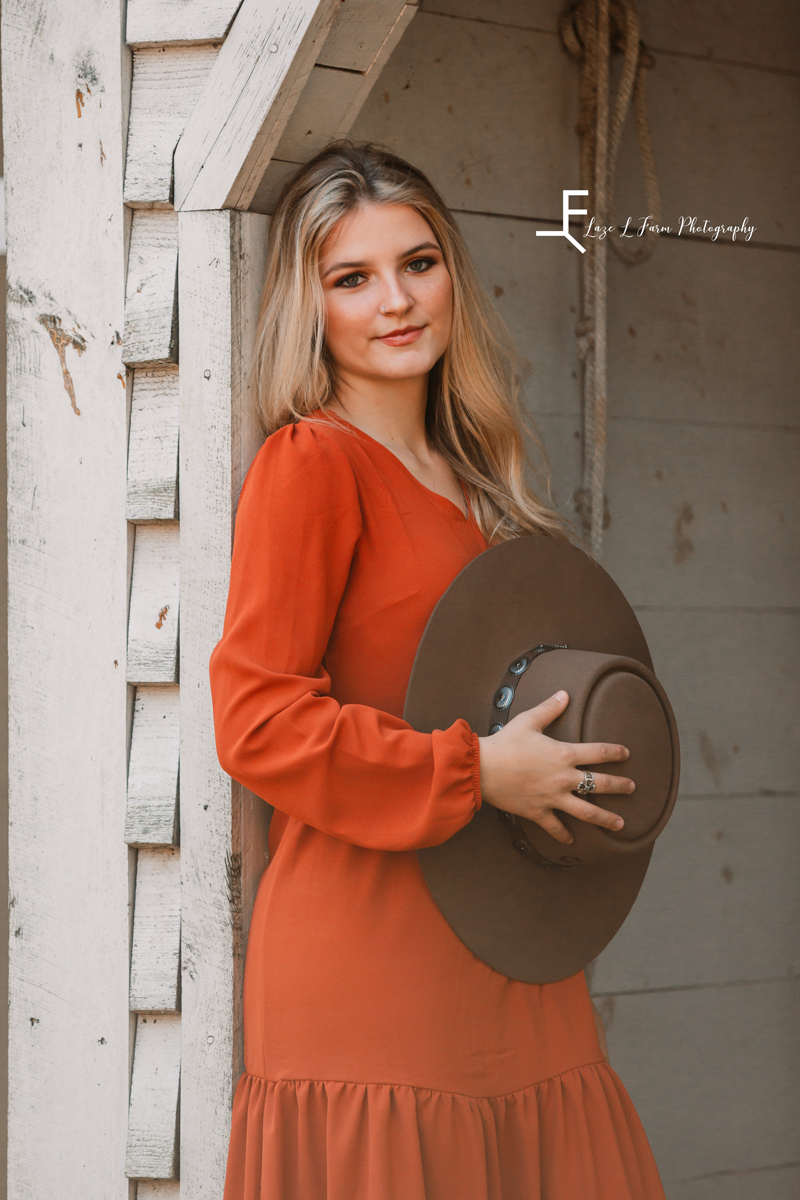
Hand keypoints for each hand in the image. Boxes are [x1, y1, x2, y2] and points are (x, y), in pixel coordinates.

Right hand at [477, 690, 634, 844]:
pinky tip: (572, 841)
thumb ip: (550, 708)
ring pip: (587, 812)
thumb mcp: (528, 721)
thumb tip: (565, 694)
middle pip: (600, 784)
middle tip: (632, 788)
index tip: (626, 754)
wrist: (483, 768)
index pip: (599, 752)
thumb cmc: (505, 743)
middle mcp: (564, 778)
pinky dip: (563, 835)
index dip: (616, 752)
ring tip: (620, 824)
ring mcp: (553, 798)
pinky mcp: (538, 812)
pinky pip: (555, 827)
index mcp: (564, 754)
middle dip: (620, 786)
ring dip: (605, 818)